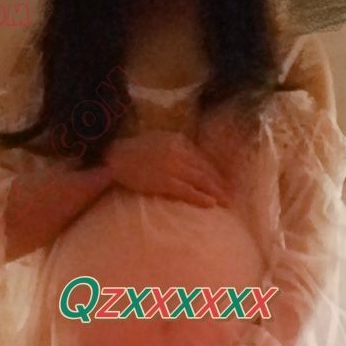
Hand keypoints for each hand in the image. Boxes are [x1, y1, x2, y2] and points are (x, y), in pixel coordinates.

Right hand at [105, 131, 230, 207]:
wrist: (114, 157)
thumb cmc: (134, 151)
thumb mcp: (158, 140)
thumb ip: (175, 148)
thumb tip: (191, 161)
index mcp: (178, 140)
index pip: (202, 158)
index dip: (215, 172)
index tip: (223, 181)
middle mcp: (179, 152)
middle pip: (205, 170)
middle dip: (219, 183)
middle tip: (230, 194)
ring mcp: (172, 166)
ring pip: (200, 180)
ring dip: (215, 192)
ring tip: (225, 202)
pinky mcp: (165, 181)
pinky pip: (187, 191)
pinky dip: (200, 198)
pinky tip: (211, 204)